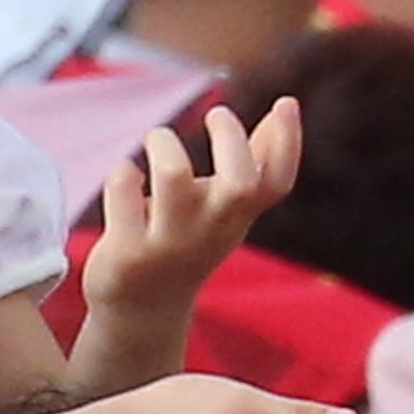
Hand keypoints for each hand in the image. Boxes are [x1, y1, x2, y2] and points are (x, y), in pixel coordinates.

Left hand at [87, 100, 303, 320]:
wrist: (143, 311)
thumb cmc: (189, 242)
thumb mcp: (228, 207)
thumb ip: (256, 160)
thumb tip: (287, 106)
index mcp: (237, 217)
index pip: (277, 183)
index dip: (289, 141)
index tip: (284, 102)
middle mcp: (210, 231)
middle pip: (239, 183)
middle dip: (229, 136)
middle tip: (214, 114)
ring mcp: (169, 244)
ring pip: (173, 177)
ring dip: (164, 143)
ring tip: (158, 142)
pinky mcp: (127, 252)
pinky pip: (123, 189)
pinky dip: (123, 172)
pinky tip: (126, 181)